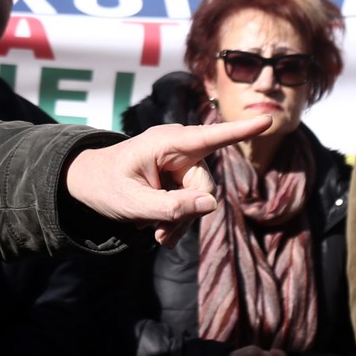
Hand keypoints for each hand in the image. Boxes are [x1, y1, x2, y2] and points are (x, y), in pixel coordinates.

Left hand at [63, 117, 271, 245]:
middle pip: (205, 187)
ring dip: (181, 221)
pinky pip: (193, 200)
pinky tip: (160, 229)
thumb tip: (212, 205)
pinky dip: (179, 218)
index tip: (268, 119)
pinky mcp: (180, 173)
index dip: (240, 131)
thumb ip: (171, 207)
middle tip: (160, 237)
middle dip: (187, 214)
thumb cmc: (105, 186)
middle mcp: (179, 147)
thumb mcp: (132, 204)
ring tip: (156, 235)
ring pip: (201, 198)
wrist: (87, 183)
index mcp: (166, 143)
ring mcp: (180, 160)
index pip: (210, 137)